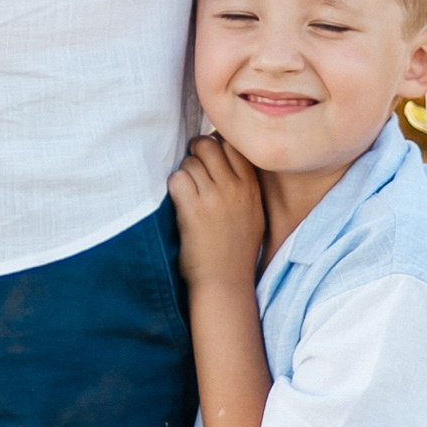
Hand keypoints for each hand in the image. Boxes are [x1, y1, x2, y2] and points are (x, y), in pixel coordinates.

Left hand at [167, 133, 267, 289]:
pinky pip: (177, 179)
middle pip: (209, 144)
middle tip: (193, 170)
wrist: (225, 283)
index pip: (233, 144)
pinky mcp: (193, 210)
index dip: (216, 145)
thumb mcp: (252, 211)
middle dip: (196, 152)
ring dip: (184, 172)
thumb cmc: (236, 249)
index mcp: (252, 186)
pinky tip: (179, 202)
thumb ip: (243, 182)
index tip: (209, 159)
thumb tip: (223, 154)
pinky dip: (174, 187)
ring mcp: (214, 198)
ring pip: (190, 160)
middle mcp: (235, 188)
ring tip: (187, 192)